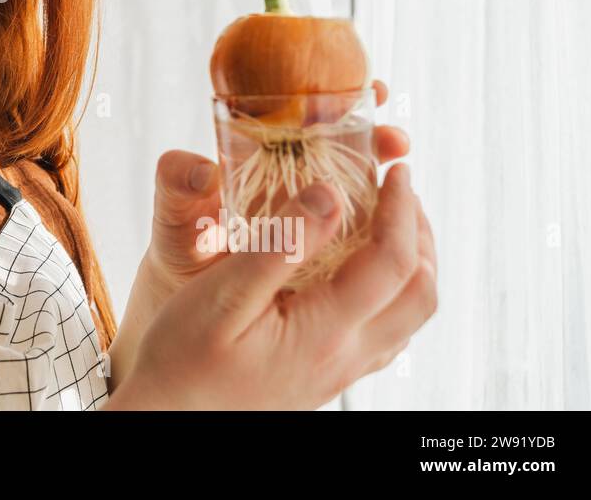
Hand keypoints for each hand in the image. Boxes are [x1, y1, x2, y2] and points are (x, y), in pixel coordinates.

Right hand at [106, 79, 410, 392]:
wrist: (170, 418)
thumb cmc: (183, 360)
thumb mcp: (221, 295)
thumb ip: (280, 245)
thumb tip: (330, 196)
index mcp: (324, 332)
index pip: (392, 263)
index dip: (401, 209)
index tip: (394, 171)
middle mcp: (344, 356)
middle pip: (420, 293)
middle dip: (419, 233)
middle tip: (397, 190)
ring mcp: (340, 371)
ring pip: (410, 317)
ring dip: (412, 262)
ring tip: (385, 220)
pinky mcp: (327, 376)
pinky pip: (386, 334)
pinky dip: (392, 290)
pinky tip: (358, 271)